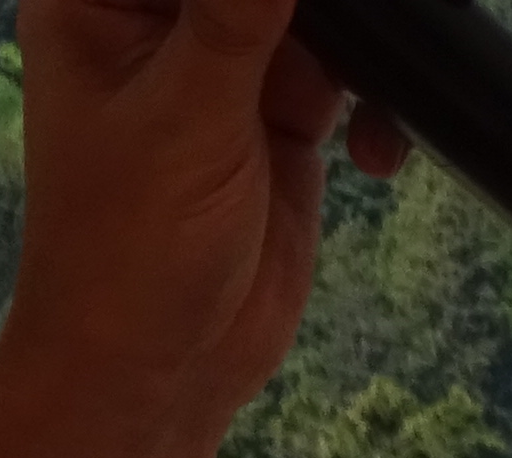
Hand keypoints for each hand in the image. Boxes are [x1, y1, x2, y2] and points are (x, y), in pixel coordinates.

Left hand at [0, 0, 400, 457]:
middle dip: (326, 18)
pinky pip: (344, 84)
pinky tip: (379, 156)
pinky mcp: (279, 125)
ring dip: (360, 63)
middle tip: (360, 50)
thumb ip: (236, 18)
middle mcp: (158, 23)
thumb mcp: (188, 117)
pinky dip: (376, 110)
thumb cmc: (131, 247)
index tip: (308, 18)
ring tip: (369, 114)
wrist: (163, 368)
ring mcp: (224, 73)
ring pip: (314, 26)